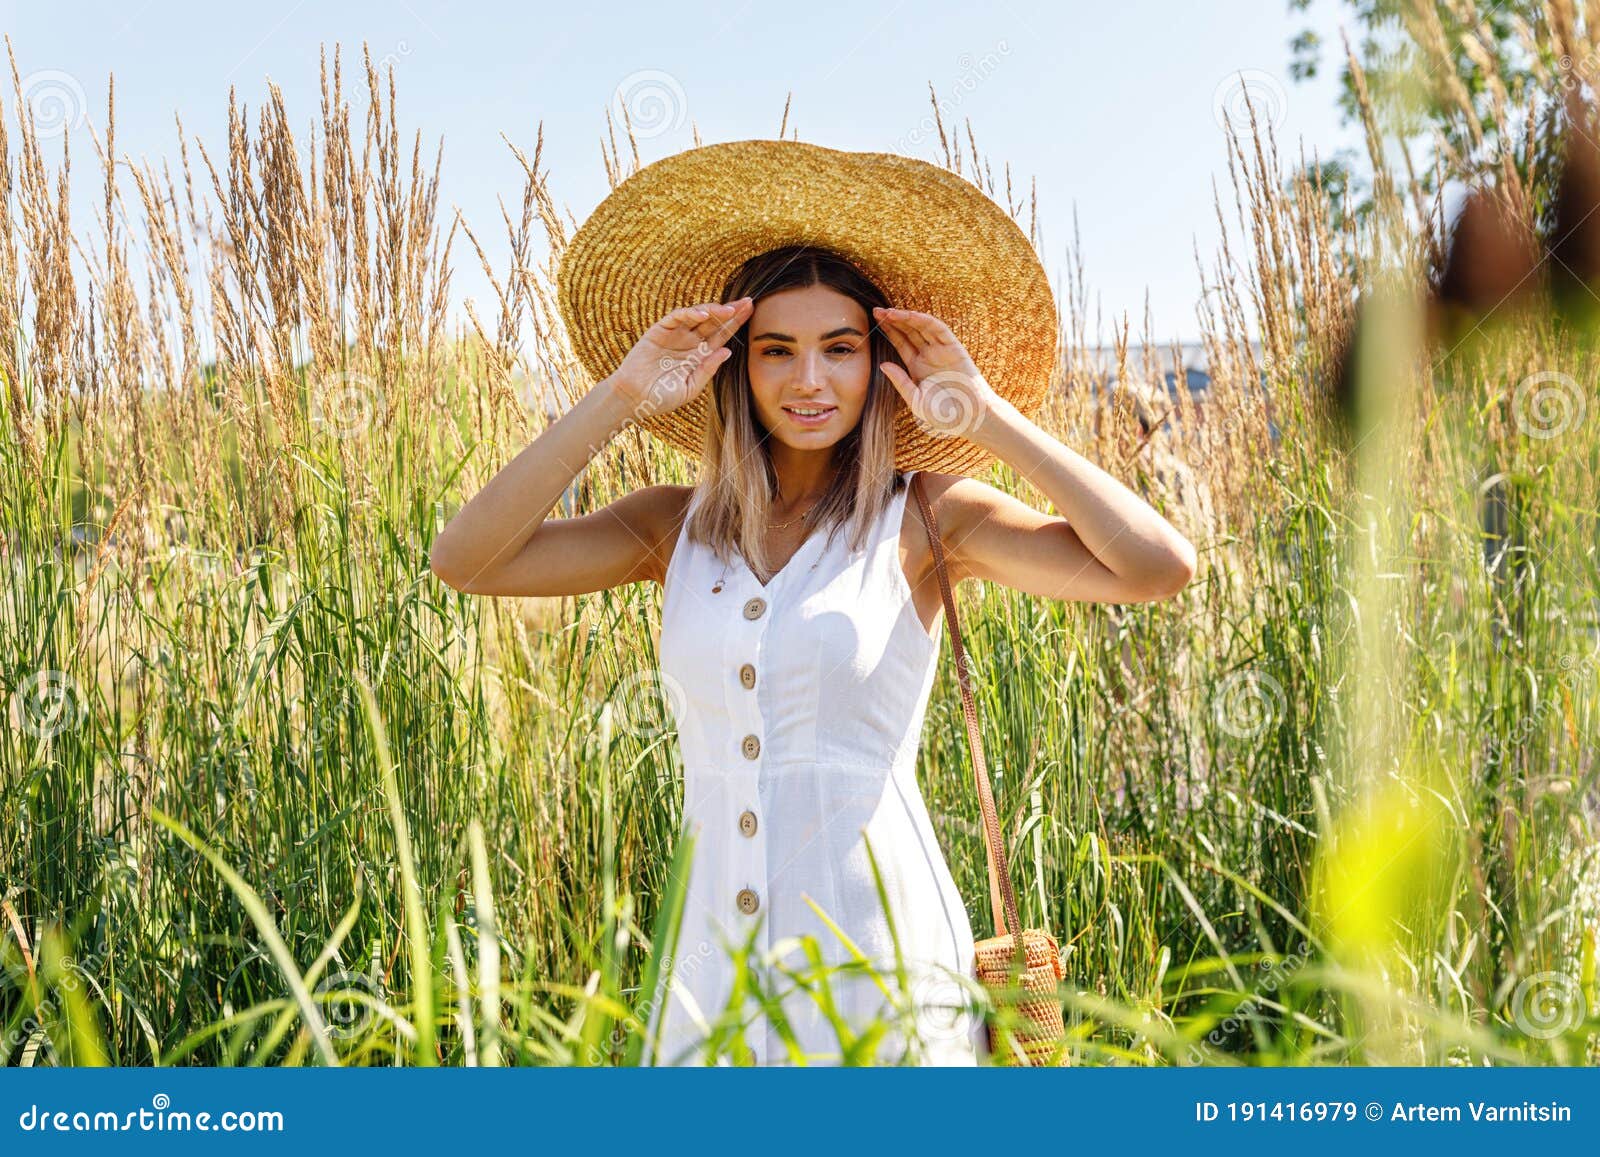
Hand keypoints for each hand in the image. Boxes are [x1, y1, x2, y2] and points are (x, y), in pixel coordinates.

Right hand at [607, 298, 753, 420]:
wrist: (634, 399)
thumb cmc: (662, 397)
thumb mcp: (690, 388)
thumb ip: (707, 370)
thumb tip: (728, 352)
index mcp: (700, 355)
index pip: (722, 336)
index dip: (736, 324)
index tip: (752, 312)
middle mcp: (690, 342)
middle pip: (714, 322)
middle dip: (731, 312)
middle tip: (748, 302)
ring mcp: (675, 335)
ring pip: (698, 316)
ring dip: (714, 310)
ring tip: (729, 309)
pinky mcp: (659, 331)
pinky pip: (676, 317)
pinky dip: (689, 313)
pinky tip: (702, 314)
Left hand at [872, 306, 1003, 438]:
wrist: (969, 419)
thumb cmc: (943, 414)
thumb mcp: (915, 400)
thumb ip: (900, 382)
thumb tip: (883, 365)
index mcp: (917, 366)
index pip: (900, 342)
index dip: (888, 331)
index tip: (874, 321)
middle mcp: (928, 355)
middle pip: (908, 331)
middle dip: (893, 320)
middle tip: (876, 310)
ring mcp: (941, 350)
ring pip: (921, 327)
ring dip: (906, 318)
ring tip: (889, 312)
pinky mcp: (954, 348)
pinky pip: (938, 330)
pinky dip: (925, 321)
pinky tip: (910, 316)